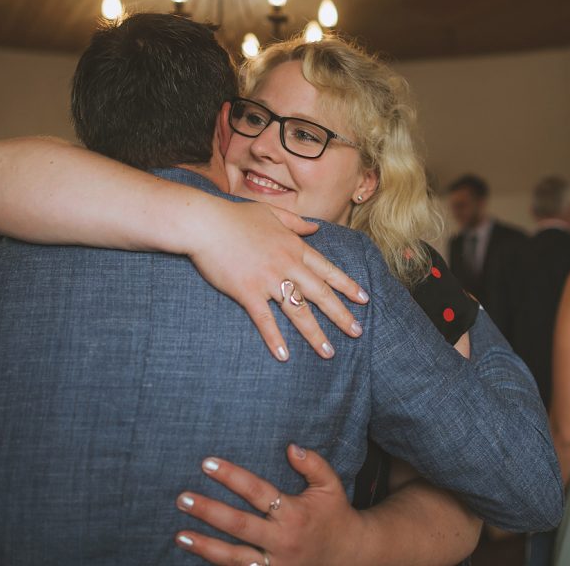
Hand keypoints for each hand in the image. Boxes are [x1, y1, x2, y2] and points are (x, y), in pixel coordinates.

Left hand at [175, 444, 366, 565]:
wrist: (351, 556)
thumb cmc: (335, 514)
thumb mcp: (330, 485)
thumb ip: (312, 463)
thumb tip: (290, 447)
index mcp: (294, 512)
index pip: (257, 491)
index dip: (231, 476)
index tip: (206, 463)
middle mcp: (283, 539)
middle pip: (240, 525)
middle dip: (209, 511)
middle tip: (182, 498)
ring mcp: (277, 564)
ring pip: (236, 557)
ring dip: (206, 547)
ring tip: (180, 536)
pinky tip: (199, 558)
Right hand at [185, 199, 368, 360]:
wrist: (205, 223)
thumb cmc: (235, 217)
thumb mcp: (270, 213)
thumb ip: (295, 222)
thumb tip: (315, 227)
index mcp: (293, 246)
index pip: (327, 270)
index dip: (347, 286)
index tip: (364, 300)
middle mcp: (286, 264)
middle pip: (319, 294)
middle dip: (340, 315)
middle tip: (357, 332)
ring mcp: (268, 279)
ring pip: (298, 310)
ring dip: (315, 334)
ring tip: (328, 352)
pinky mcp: (247, 291)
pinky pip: (265, 320)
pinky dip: (275, 339)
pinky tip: (284, 356)